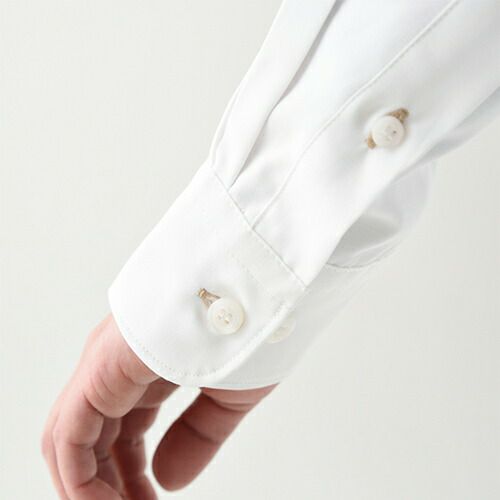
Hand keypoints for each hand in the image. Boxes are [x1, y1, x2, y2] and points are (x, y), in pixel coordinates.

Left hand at [42, 315, 274, 498]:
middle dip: (110, 489)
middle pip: (93, 442)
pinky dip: (80, 482)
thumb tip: (166, 481)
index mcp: (146, 369)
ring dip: (93, 490)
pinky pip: (70, 438)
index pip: (121, 434)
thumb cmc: (256, 325)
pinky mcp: (100, 366)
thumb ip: (198, 436)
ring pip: (73, 443)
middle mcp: (116, 366)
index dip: (130, 480)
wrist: (261, 278)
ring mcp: (104, 364)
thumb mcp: (231, 394)